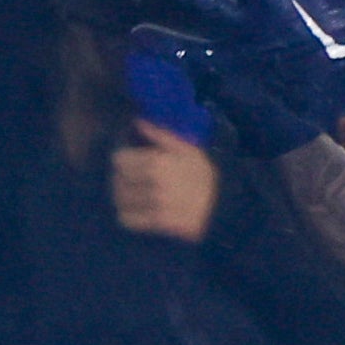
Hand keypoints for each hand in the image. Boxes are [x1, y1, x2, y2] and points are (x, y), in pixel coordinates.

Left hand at [111, 121, 220, 239]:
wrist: (226, 208)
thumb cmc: (206, 176)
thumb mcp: (188, 150)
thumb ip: (160, 135)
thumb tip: (137, 121)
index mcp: (157, 161)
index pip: (119, 160)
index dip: (122, 161)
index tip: (128, 163)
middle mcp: (152, 182)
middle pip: (118, 180)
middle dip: (120, 180)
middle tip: (128, 182)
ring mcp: (155, 203)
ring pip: (121, 200)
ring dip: (123, 199)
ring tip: (131, 198)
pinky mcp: (159, 223)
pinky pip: (129, 219)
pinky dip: (127, 216)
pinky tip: (136, 213)